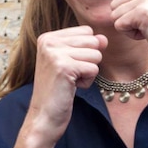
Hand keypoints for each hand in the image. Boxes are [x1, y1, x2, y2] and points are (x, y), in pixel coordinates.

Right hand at [27, 26, 106, 142]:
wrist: (44, 117)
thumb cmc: (57, 90)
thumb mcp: (70, 61)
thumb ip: (87, 45)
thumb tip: (104, 38)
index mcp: (48, 37)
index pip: (86, 31)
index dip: (85, 51)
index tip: (68, 66)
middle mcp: (48, 41)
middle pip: (93, 41)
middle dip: (88, 61)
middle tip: (69, 75)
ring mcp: (54, 53)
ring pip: (96, 54)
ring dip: (88, 72)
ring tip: (70, 81)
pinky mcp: (64, 67)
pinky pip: (93, 68)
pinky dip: (87, 82)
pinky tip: (71, 87)